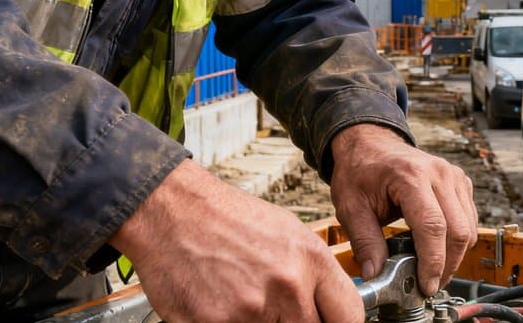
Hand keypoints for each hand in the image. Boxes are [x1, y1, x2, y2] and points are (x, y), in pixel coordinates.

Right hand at [109, 159, 362, 322]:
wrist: (173, 211)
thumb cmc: (227, 219)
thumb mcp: (287, 233)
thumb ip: (313, 275)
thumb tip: (330, 310)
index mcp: (310, 260)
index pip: (350, 316)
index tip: (329, 322)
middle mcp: (287, 286)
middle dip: (296, 322)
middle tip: (276, 310)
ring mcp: (250, 310)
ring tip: (244, 300)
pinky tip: (220, 306)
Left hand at [330, 124, 477, 295]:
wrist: (371, 145)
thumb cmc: (360, 171)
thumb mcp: (350, 206)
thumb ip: (364, 241)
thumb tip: (375, 275)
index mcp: (410, 176)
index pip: (432, 226)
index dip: (432, 261)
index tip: (425, 285)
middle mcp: (439, 173)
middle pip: (457, 230)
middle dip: (446, 266)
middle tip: (428, 285)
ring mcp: (453, 176)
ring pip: (468, 228)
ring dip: (454, 257)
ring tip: (432, 271)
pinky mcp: (460, 182)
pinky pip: (469, 220)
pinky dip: (458, 241)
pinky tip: (438, 250)